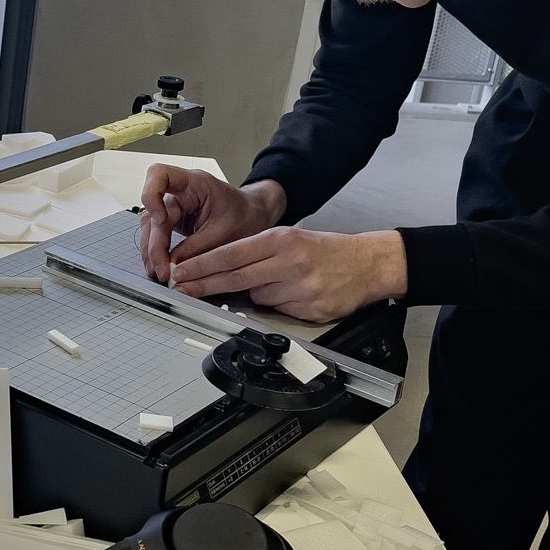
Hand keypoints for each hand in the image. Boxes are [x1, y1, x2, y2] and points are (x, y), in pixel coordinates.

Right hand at [138, 166, 284, 281]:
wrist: (252, 216)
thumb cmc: (244, 215)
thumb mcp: (224, 234)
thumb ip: (197, 249)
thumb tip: (173, 264)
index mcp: (195, 183)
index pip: (159, 174)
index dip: (151, 195)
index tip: (161, 220)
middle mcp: (180, 191)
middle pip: (153, 212)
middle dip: (155, 244)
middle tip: (163, 269)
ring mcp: (175, 205)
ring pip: (151, 225)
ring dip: (151, 249)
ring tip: (159, 272)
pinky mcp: (174, 219)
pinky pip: (157, 233)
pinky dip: (156, 250)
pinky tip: (160, 266)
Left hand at [168, 227, 407, 322]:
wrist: (368, 264)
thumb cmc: (327, 251)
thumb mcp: (292, 239)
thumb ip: (259, 252)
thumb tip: (223, 268)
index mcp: (282, 240)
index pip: (231, 253)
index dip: (202, 265)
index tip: (182, 270)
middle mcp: (289, 262)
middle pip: (235, 277)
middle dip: (204, 284)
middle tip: (182, 288)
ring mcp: (300, 287)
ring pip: (258, 297)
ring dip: (258, 294)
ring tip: (281, 282)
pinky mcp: (309, 309)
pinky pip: (279, 310)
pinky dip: (280, 304)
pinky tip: (296, 294)